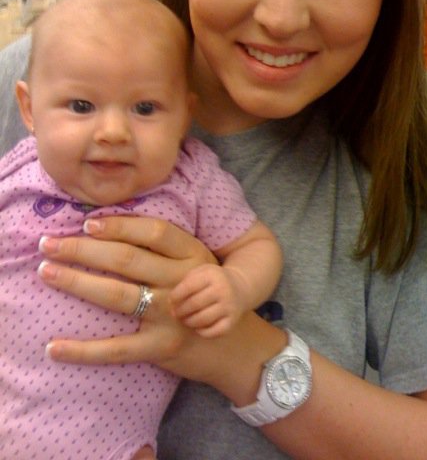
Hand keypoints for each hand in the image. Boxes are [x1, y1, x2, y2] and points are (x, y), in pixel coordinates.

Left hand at [38, 215, 220, 378]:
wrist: (233, 344)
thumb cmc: (202, 294)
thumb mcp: (195, 262)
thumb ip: (163, 247)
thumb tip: (108, 227)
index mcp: (192, 254)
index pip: (153, 231)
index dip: (118, 225)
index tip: (85, 222)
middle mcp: (182, 281)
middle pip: (127, 259)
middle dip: (82, 249)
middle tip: (48, 244)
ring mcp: (172, 315)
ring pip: (117, 295)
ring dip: (76, 282)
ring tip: (47, 272)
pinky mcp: (161, 347)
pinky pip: (116, 349)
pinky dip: (82, 350)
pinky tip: (54, 347)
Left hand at [171, 264, 244, 337]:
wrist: (240, 287)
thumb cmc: (213, 280)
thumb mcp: (202, 272)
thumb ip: (186, 281)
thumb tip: (172, 302)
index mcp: (212, 275)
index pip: (188, 287)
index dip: (175, 296)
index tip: (171, 301)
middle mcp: (223, 290)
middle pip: (194, 304)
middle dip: (180, 311)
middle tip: (175, 313)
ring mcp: (229, 306)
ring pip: (202, 319)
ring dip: (189, 322)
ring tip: (184, 320)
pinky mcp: (232, 321)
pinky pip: (213, 332)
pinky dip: (202, 332)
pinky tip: (198, 327)